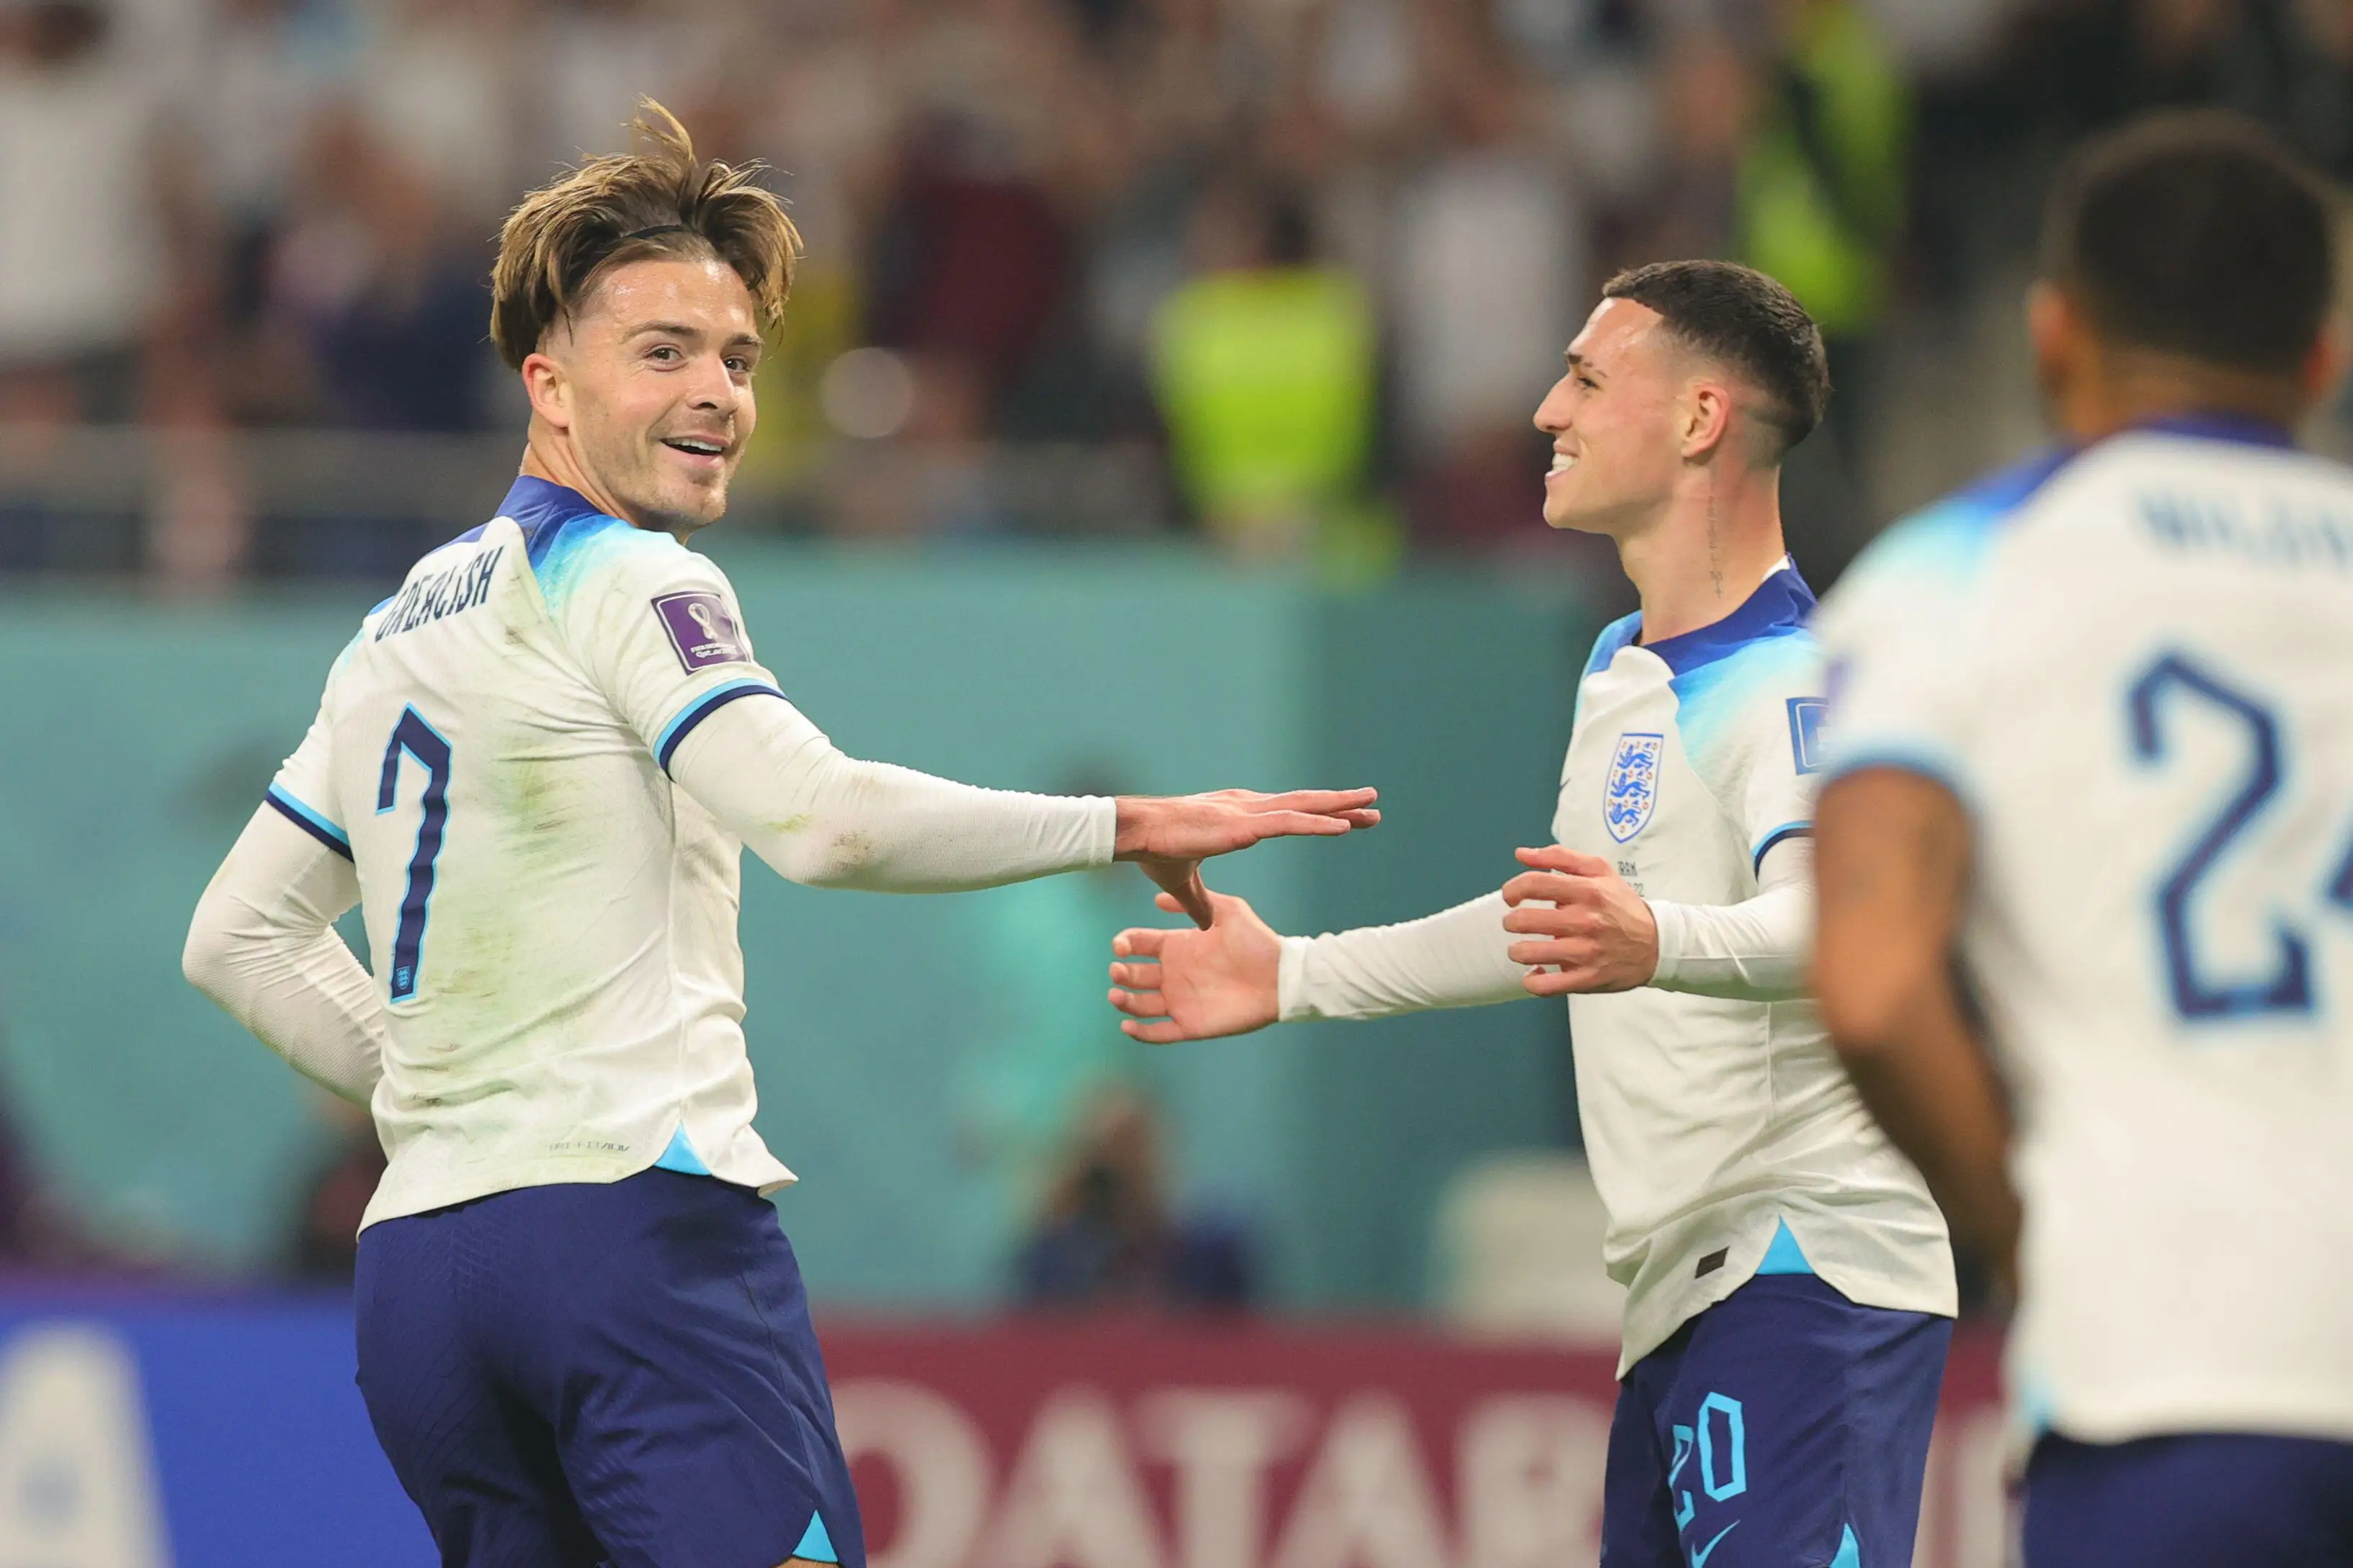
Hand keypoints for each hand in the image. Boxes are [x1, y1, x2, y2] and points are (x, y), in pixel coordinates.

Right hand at [1107, 888, 1282, 1041]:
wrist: (1281, 978)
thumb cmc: (1258, 942)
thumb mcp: (1228, 911)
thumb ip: (1195, 903)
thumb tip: (1158, 898)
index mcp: (1179, 947)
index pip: (1140, 944)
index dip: (1126, 944)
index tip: (1120, 946)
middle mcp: (1175, 974)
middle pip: (1135, 976)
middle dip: (1121, 973)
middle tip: (1117, 971)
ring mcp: (1181, 1001)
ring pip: (1141, 1005)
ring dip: (1124, 1002)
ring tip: (1116, 996)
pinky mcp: (1190, 1024)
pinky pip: (1159, 1033)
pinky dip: (1140, 1032)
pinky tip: (1127, 1025)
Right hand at [1114, 788, 1377, 928]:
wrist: (1136, 835)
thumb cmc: (1155, 852)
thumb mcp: (1184, 883)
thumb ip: (1197, 903)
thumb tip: (1204, 925)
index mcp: (1238, 817)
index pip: (1288, 814)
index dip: (1317, 816)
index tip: (1345, 819)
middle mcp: (1248, 807)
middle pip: (1305, 805)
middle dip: (1340, 805)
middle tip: (1373, 802)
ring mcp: (1247, 813)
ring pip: (1305, 808)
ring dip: (1341, 808)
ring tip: (1373, 804)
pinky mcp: (1244, 825)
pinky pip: (1290, 823)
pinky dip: (1318, 824)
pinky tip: (1344, 825)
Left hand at [1500, 845, 1658, 995]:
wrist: (1657, 943)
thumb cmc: (1621, 905)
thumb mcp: (1600, 871)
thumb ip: (1559, 857)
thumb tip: (1521, 854)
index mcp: (1587, 891)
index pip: (1534, 884)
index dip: (1512, 889)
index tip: (1510, 897)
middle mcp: (1586, 921)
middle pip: (1525, 920)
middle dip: (1511, 922)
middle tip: (1515, 923)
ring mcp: (1586, 952)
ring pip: (1530, 953)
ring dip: (1517, 951)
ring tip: (1521, 949)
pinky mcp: (1587, 978)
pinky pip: (1546, 986)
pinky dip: (1532, 981)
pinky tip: (1535, 973)